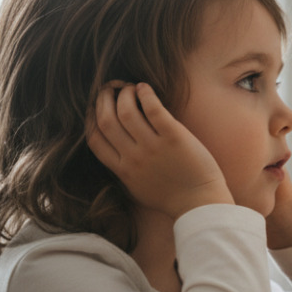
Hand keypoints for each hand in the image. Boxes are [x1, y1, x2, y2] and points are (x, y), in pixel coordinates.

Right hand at [86, 82, 232, 218]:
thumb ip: (124, 170)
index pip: (95, 139)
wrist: (200, 204)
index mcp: (122, 170)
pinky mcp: (174, 137)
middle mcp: (133, 158)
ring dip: (125, 94)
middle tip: (110, 88)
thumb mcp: (138, 188)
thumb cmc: (172, 197)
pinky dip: (145, 94)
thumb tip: (116, 150)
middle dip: (103, 99)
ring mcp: (153, 147)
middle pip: (106, 120)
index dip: (91, 117)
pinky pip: (153, 109)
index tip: (97, 106)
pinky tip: (145, 88)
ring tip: (130, 88)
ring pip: (127, 111)